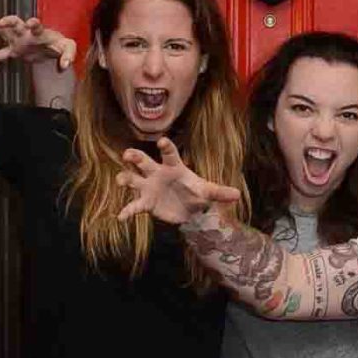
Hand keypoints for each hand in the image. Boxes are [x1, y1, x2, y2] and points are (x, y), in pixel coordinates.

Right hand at [0, 15, 75, 71]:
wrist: (52, 48)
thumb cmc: (60, 44)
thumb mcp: (68, 47)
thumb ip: (69, 54)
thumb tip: (65, 65)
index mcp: (39, 32)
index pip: (36, 25)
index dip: (33, 23)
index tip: (30, 22)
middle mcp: (26, 33)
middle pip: (16, 23)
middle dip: (8, 21)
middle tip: (0, 22)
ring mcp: (18, 40)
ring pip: (4, 32)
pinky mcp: (14, 50)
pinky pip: (0, 55)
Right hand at [118, 138, 241, 226]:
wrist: (188, 210)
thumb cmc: (196, 193)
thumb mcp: (208, 192)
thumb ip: (220, 192)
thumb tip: (237, 195)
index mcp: (173, 167)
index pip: (169, 154)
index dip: (165, 147)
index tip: (162, 141)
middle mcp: (157, 173)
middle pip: (144, 162)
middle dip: (135, 157)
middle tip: (128, 154)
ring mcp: (149, 187)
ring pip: (133, 180)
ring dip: (125, 179)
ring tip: (121, 180)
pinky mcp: (145, 203)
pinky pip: (134, 206)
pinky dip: (127, 211)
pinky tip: (120, 217)